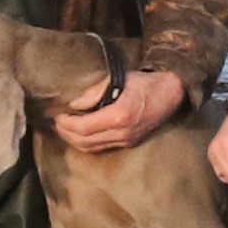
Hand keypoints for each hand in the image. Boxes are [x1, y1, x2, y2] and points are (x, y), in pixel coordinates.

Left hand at [54, 63, 187, 153]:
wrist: (171, 94)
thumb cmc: (145, 83)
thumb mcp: (119, 80)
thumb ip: (94, 93)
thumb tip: (75, 104)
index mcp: (119, 116)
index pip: (84, 127)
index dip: (67, 124)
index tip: (57, 116)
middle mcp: (123, 133)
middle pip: (85, 142)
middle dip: (67, 134)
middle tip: (56, 124)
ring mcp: (127, 140)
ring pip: (93, 148)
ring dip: (74, 141)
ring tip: (64, 129)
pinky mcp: (130, 143)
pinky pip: (102, 147)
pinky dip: (87, 143)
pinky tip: (80, 134)